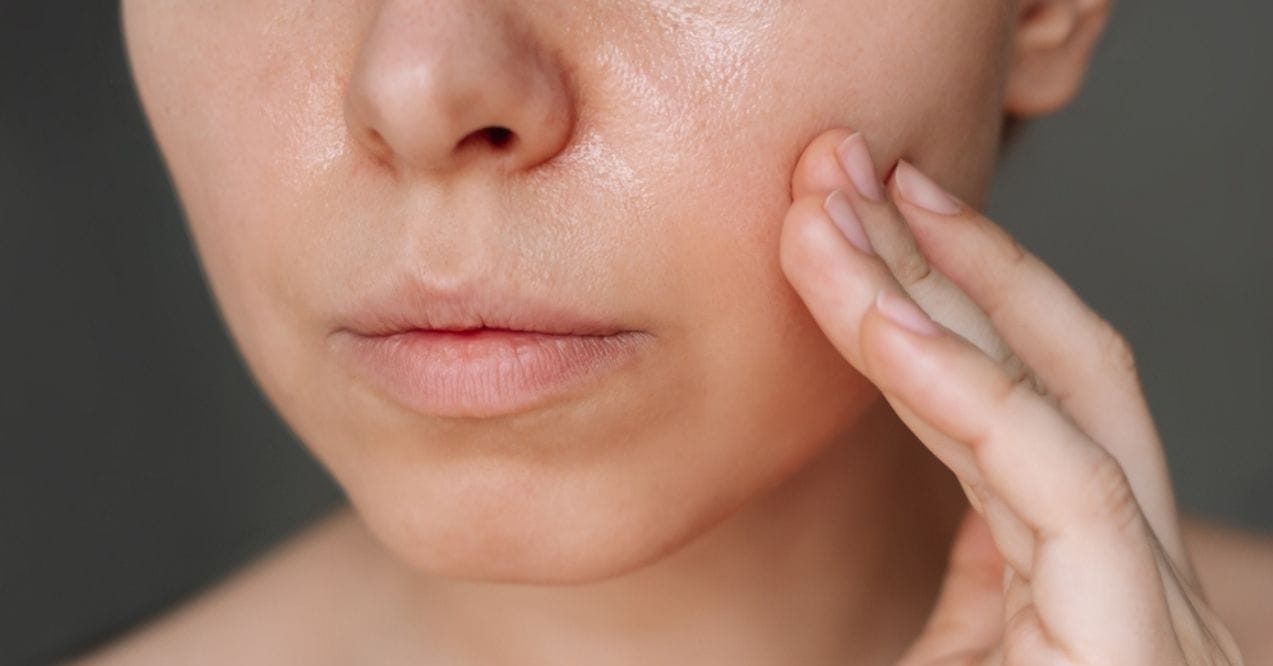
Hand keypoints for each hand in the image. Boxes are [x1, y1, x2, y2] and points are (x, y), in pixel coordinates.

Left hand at [779, 128, 1244, 664]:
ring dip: (929, 292)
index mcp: (1099, 564)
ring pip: (1055, 396)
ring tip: (833, 216)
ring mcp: (1156, 600)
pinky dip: (968, 392)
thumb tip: (962, 510)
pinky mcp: (1142, 639)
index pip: (1033, 395)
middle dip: (939, 258)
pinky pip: (1065, 484)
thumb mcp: (965, 653)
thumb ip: (973, 579)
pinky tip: (886, 322)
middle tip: (842, 172)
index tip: (864, 220)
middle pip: (1052, 367)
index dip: (951, 294)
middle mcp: (1136, 565)